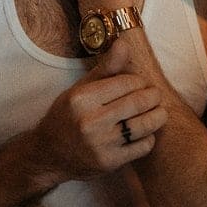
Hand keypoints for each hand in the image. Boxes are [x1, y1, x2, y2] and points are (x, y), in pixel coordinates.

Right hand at [29, 69, 165, 182]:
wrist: (49, 154)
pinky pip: (142, 146)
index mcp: (82, 99)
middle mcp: (90, 121)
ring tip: (158, 112)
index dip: (139, 82)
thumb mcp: (81, 88)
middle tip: (155, 96)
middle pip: (138, 103)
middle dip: (153, 97)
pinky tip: (144, 133)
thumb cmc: (68, 116)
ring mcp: (100, 144)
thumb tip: (124, 43)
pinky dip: (149, 138)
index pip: (126, 83)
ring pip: (144, 125)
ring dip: (157, 117)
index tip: (140, 84)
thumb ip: (106, 67)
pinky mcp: (109, 162)